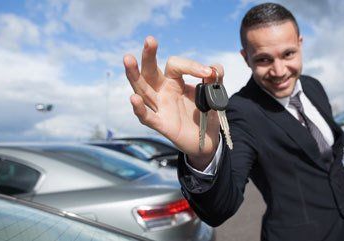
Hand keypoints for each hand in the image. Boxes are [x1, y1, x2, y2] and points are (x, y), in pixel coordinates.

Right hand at [124, 36, 222, 167]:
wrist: (207, 138)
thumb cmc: (204, 112)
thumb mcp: (212, 92)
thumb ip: (215, 78)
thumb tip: (214, 68)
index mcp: (173, 80)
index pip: (175, 65)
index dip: (191, 66)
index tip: (208, 73)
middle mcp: (162, 91)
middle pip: (150, 71)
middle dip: (148, 55)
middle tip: (150, 40)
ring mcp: (159, 107)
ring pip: (142, 90)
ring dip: (134, 75)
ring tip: (128, 59)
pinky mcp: (161, 124)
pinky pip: (147, 117)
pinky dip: (140, 109)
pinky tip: (133, 99)